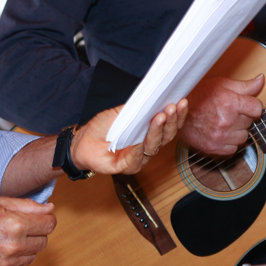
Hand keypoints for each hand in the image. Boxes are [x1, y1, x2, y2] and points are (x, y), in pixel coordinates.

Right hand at [0, 197, 56, 265]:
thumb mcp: (1, 202)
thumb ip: (30, 206)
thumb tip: (50, 208)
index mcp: (16, 225)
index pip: (49, 225)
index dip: (47, 220)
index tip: (42, 219)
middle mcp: (13, 246)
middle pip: (43, 242)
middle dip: (36, 233)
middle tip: (21, 227)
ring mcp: (6, 263)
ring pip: (32, 256)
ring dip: (26, 248)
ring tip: (9, 239)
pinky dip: (15, 259)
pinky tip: (2, 250)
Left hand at [71, 100, 187, 175]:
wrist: (82, 141)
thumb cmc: (103, 127)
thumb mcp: (122, 112)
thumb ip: (138, 108)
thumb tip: (154, 98)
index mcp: (150, 134)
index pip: (169, 126)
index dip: (178, 115)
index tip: (182, 102)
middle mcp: (148, 147)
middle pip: (166, 136)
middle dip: (171, 120)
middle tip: (173, 107)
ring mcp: (139, 158)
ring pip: (154, 146)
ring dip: (158, 130)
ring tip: (160, 116)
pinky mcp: (127, 167)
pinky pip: (136, 157)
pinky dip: (139, 147)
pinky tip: (141, 138)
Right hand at [178, 75, 265, 155]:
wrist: (176, 111)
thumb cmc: (198, 95)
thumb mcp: (221, 84)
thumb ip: (244, 86)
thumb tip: (261, 80)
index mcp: (230, 103)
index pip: (257, 108)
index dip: (252, 106)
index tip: (246, 105)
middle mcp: (227, 121)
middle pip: (250, 122)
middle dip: (242, 116)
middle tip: (229, 111)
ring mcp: (220, 136)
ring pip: (243, 137)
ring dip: (237, 130)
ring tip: (225, 122)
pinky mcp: (214, 147)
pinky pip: (233, 148)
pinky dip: (230, 142)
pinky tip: (222, 133)